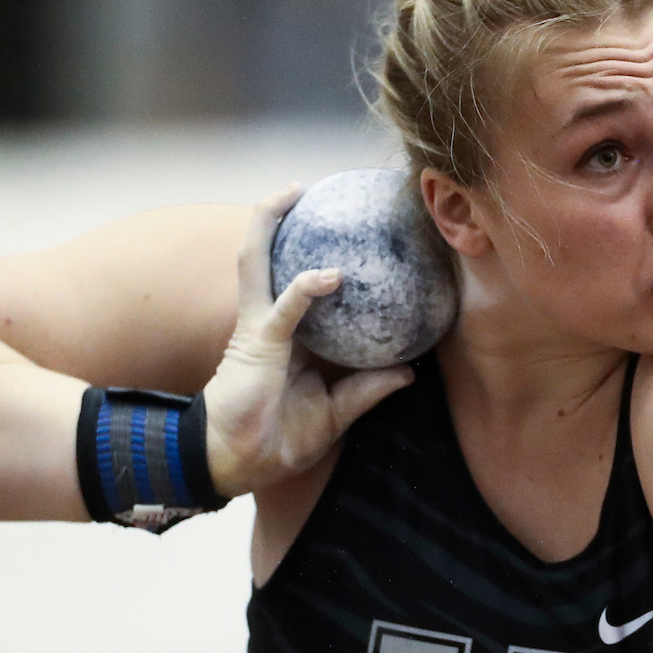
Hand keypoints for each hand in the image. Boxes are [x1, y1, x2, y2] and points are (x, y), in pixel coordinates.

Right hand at [203, 183, 414, 496]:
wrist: (241, 464)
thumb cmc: (279, 440)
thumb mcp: (336, 413)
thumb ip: (369, 389)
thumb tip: (411, 372)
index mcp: (287, 334)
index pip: (295, 279)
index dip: (309, 251)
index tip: (341, 227)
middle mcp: (269, 319)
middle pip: (268, 255)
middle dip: (278, 216)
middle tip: (307, 188)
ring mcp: (259, 325)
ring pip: (257, 259)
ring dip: (268, 221)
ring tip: (293, 190)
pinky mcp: (258, 341)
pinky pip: (285, 305)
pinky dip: (306, 287)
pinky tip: (332, 275)